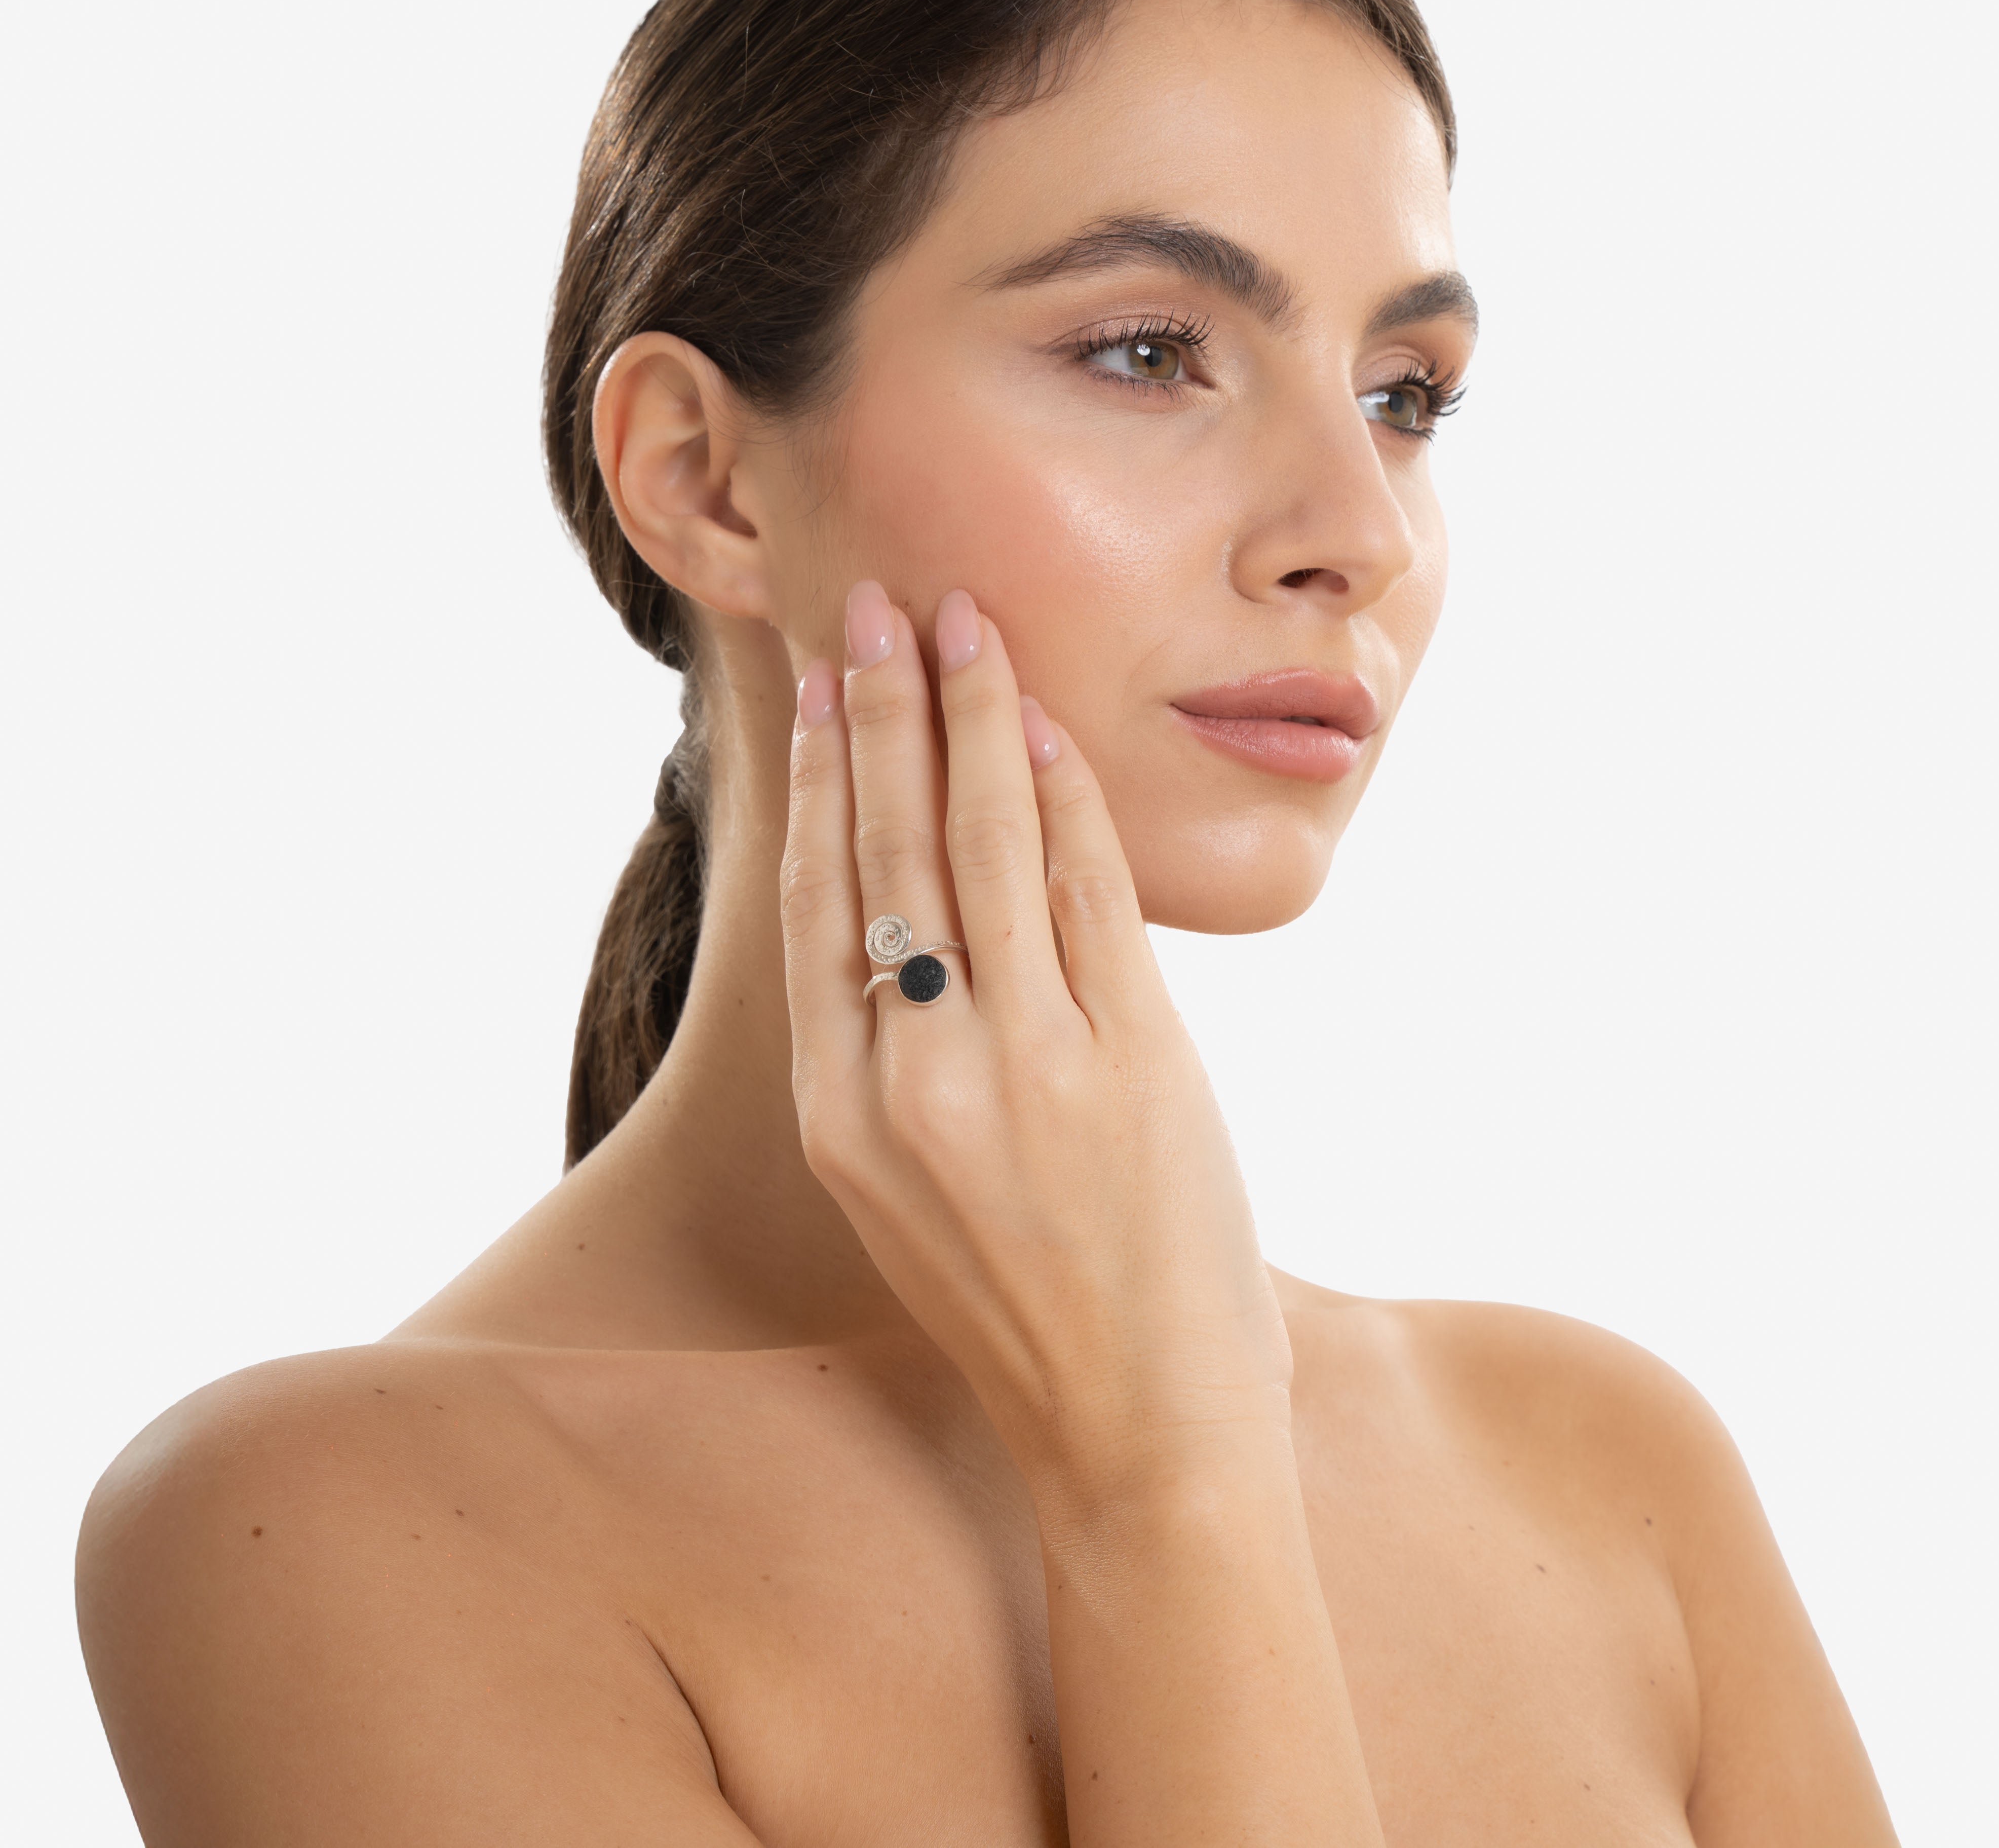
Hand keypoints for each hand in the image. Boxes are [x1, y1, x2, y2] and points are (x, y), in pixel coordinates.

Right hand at [779, 580, 1292, 1497]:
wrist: (1136, 1440)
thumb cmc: (1028, 1311)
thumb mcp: (913, 1190)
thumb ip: (897, 1057)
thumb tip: (911, 912)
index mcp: (841, 1116)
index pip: (818, 901)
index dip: (817, 778)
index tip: (817, 684)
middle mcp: (910, 1079)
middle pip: (883, 851)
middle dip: (876, 711)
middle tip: (870, 604)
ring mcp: (1018, 1068)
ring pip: (980, 847)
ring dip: (968, 720)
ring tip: (958, 621)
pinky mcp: (1127, 1063)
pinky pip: (1085, 894)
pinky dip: (1063, 796)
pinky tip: (1043, 723)